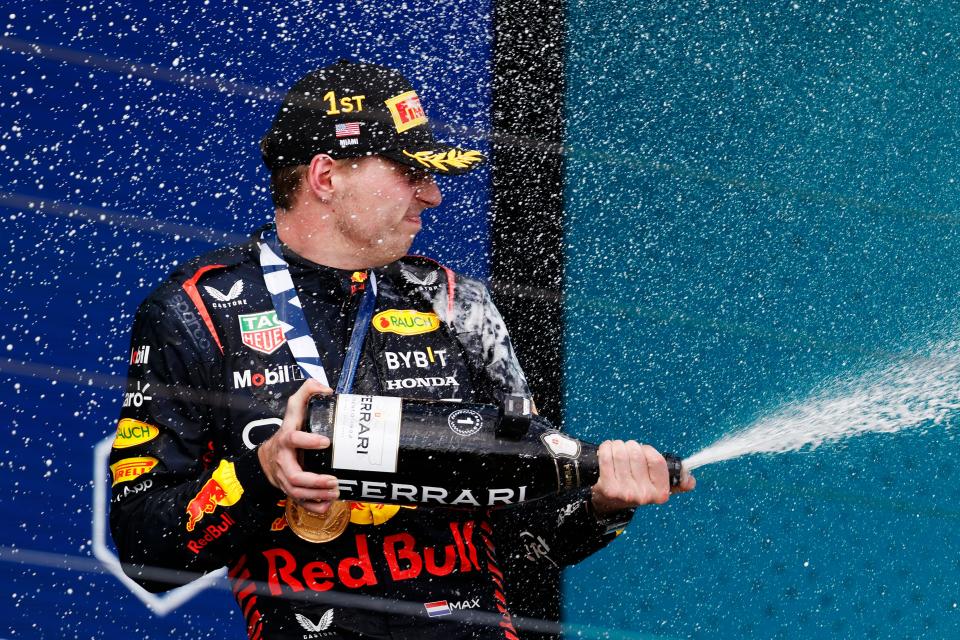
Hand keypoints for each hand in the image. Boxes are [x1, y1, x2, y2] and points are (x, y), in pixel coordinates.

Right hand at [257, 379, 339, 514]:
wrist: (266, 457)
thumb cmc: (287, 430)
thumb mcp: (294, 408)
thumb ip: (307, 392)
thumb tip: (326, 389)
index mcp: (287, 439)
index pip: (293, 438)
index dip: (308, 440)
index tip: (326, 441)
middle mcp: (284, 461)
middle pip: (295, 476)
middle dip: (315, 481)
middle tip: (334, 480)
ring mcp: (286, 478)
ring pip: (297, 492)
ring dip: (317, 495)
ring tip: (335, 492)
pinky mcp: (290, 490)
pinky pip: (300, 503)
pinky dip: (314, 507)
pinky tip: (328, 505)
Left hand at [590, 440, 695, 514]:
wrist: (610, 503)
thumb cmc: (635, 488)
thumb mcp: (657, 487)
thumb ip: (676, 481)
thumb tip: (690, 481)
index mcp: (660, 493)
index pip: (657, 460)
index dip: (648, 450)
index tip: (643, 451)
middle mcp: (644, 495)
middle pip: (637, 453)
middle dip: (631, 446)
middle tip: (627, 451)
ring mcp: (625, 492)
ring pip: (621, 453)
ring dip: (617, 446)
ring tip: (616, 450)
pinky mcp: (608, 488)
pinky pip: (607, 457)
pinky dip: (606, 448)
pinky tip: (607, 451)